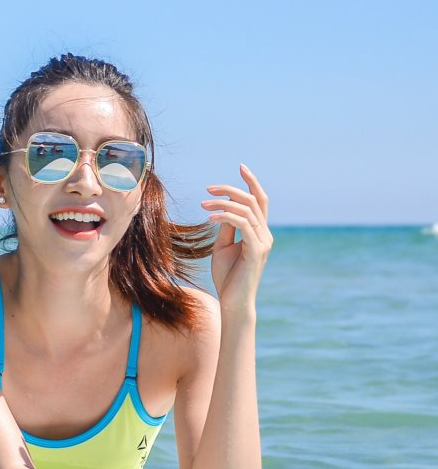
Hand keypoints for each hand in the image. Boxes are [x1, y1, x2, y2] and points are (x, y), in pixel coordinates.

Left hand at [201, 164, 272, 312]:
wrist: (232, 301)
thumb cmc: (227, 276)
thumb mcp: (223, 246)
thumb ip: (226, 227)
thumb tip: (222, 209)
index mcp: (259, 232)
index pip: (260, 201)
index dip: (252, 182)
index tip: (241, 166)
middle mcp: (265, 234)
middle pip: (253, 200)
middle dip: (231, 190)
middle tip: (208, 189)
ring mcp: (263, 242)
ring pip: (246, 209)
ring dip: (222, 203)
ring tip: (203, 204)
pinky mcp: (256, 250)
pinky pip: (242, 223)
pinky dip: (225, 215)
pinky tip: (209, 217)